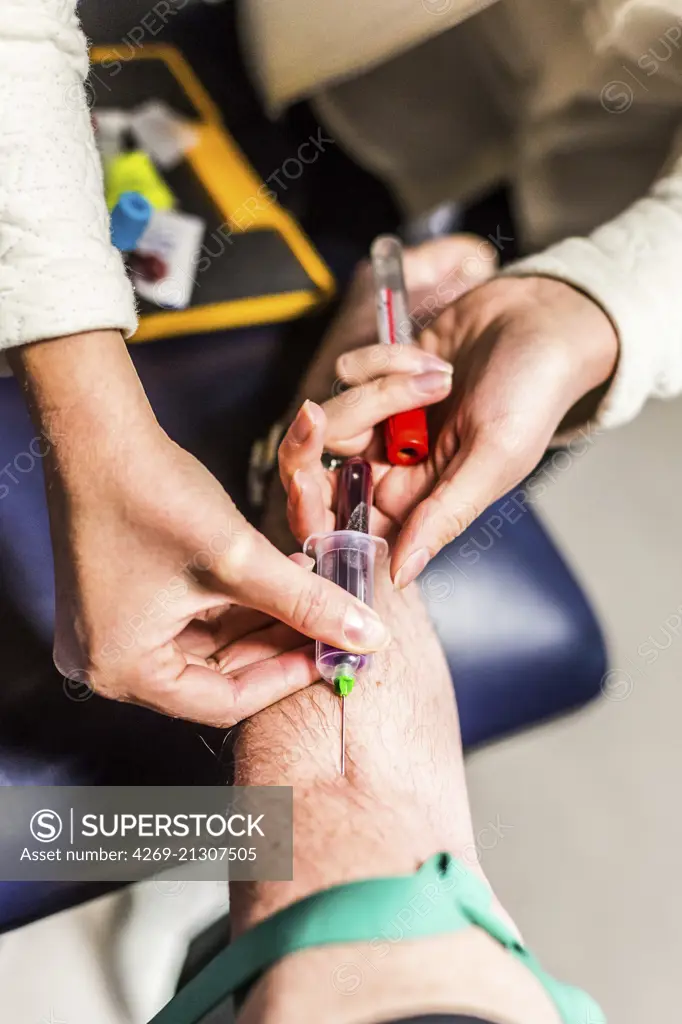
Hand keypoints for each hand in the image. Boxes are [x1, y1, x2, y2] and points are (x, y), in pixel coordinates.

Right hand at [10, 331, 390, 725]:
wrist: (96, 431)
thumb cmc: (152, 494)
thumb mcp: (240, 558)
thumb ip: (308, 602)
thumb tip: (371, 637)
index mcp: (122, 669)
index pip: (223, 701)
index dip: (286, 678)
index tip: (332, 654)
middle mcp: (106, 662)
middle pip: (214, 676)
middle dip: (276, 647)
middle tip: (329, 626)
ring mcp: (110, 631)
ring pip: (206, 645)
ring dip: (260, 622)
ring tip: (312, 595)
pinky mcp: (119, 601)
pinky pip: (187, 618)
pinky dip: (233, 604)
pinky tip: (278, 578)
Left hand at [279, 271, 617, 586]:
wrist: (543, 320)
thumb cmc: (533, 394)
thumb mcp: (494, 459)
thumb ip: (444, 516)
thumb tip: (400, 577)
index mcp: (416, 500)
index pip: (345, 521)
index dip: (315, 506)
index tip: (307, 478)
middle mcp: (392, 465)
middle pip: (324, 463)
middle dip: (338, 429)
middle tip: (348, 409)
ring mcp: (382, 420)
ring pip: (335, 410)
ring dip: (384, 385)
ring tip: (441, 376)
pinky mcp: (377, 375)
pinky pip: (349, 370)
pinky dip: (388, 357)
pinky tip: (434, 357)